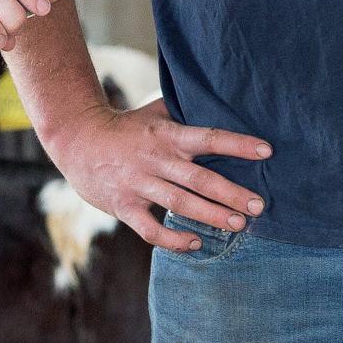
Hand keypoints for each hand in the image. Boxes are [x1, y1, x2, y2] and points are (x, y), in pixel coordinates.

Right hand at [46, 99, 270, 250]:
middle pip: (199, 178)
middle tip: (258, 206)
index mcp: (166, 134)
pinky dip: (173, 238)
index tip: (266, 151)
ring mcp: (138, 184)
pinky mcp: (124, 206)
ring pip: (179, 203)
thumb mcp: (153, 112)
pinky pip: (150, 228)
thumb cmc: (123, 127)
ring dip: (210, 215)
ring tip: (238, 225)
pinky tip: (195, 243)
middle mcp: (155, 159)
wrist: (76, 140)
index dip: (238, 144)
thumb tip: (216, 99)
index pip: (208, 137)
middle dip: (231, 193)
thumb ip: (183, 111)